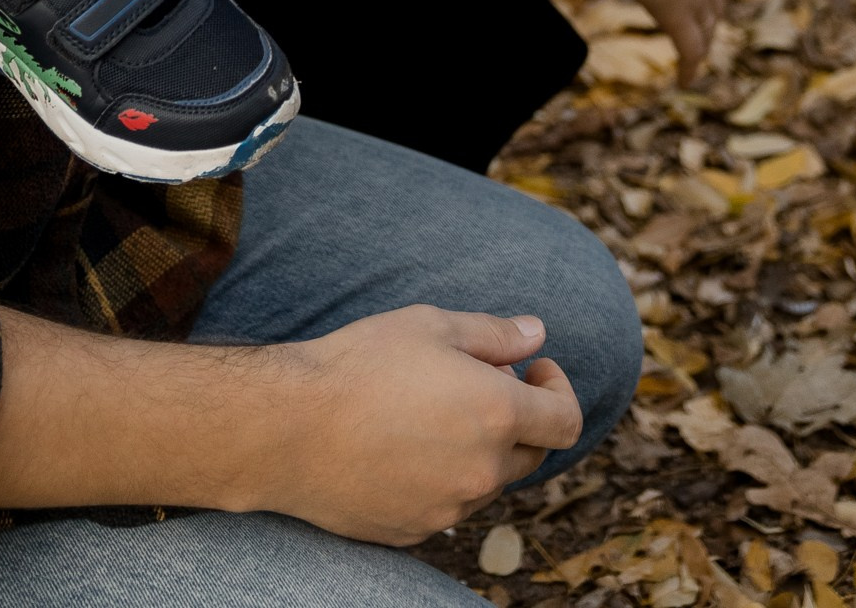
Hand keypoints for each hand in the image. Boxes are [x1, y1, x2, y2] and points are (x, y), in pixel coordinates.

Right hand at [258, 307, 580, 543]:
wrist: (289, 428)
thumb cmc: (359, 364)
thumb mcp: (430, 325)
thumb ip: (494, 333)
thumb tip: (536, 333)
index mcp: (496, 415)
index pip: (565, 421)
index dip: (558, 391)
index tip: (532, 372)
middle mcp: (482, 470)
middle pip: (532, 454)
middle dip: (518, 419)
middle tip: (476, 384)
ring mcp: (450, 507)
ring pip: (487, 481)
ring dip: (478, 450)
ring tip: (429, 412)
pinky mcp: (415, 531)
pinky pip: (447, 503)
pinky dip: (441, 477)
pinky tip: (401, 446)